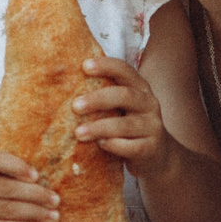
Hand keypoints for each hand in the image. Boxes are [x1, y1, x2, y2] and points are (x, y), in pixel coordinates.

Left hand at [74, 55, 168, 175]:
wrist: (156, 156)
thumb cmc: (128, 127)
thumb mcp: (121, 108)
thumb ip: (104, 97)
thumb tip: (64, 86)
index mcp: (140, 89)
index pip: (125, 70)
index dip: (106, 66)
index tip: (84, 66)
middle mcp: (149, 104)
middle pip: (124, 96)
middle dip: (98, 99)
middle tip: (75, 106)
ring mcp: (152, 127)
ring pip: (125, 125)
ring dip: (99, 127)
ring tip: (78, 133)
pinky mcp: (151, 149)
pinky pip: (131, 147)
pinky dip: (114, 145)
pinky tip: (100, 145)